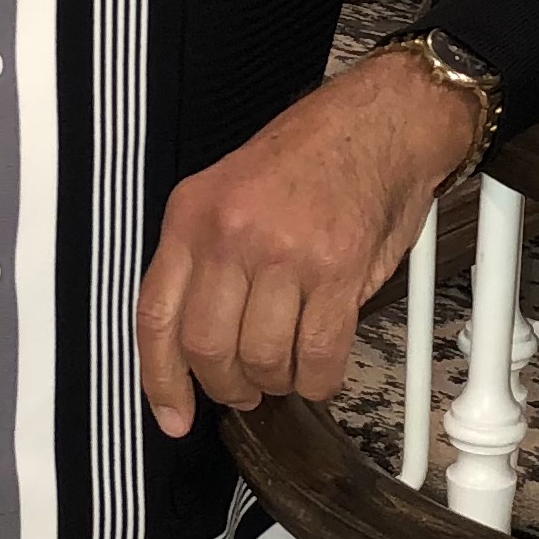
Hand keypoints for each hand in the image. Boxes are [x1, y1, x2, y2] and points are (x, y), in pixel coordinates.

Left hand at [136, 49, 475, 438]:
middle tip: (247, 388)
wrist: (382, 122)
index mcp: (193, 214)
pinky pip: (316, 355)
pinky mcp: (336, 271)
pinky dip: (317, 379)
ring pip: (261, 358)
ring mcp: (283, 253)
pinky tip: (319, 370)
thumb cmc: (313, 156)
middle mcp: (230, 233)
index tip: (174, 416)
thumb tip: (195, 344)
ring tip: (289, 369)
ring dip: (276, 381)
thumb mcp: (230, 189)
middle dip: (228, 386)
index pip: (156, 314)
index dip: (161, 380)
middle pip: (207, 347)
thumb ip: (206, 258)